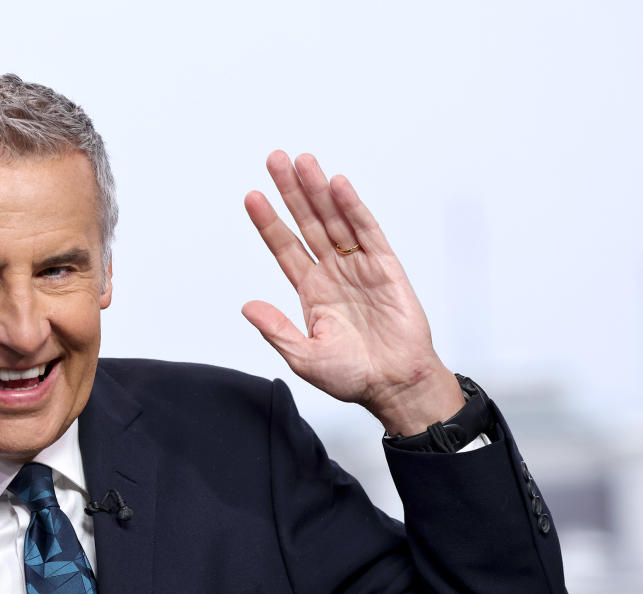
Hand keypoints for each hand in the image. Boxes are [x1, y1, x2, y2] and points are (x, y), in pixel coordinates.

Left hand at [243, 151, 463, 435]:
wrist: (395, 384)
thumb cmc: (353, 376)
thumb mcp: (304, 357)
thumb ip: (276, 330)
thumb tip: (247, 307)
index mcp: (311, 291)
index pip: (284, 248)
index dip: (269, 222)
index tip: (252, 197)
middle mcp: (332, 272)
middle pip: (307, 223)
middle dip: (291, 191)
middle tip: (275, 160)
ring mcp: (358, 266)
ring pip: (334, 219)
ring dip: (318, 190)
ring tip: (302, 162)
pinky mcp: (385, 267)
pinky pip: (366, 231)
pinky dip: (352, 207)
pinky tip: (338, 186)